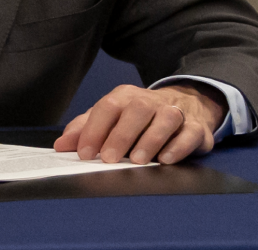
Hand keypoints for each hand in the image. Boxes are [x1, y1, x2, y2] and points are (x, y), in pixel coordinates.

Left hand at [54, 83, 224, 164]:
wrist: (186, 105)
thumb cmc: (139, 117)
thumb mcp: (110, 119)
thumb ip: (85, 130)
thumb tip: (61, 145)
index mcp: (125, 96)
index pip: (107, 107)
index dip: (94, 129)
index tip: (84, 152)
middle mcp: (150, 101)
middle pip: (136, 111)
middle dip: (121, 135)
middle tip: (109, 158)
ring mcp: (176, 111)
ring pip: (165, 119)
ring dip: (150, 140)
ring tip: (137, 160)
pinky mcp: (197, 127)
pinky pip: (190, 132)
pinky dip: (179, 146)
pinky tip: (166, 159)